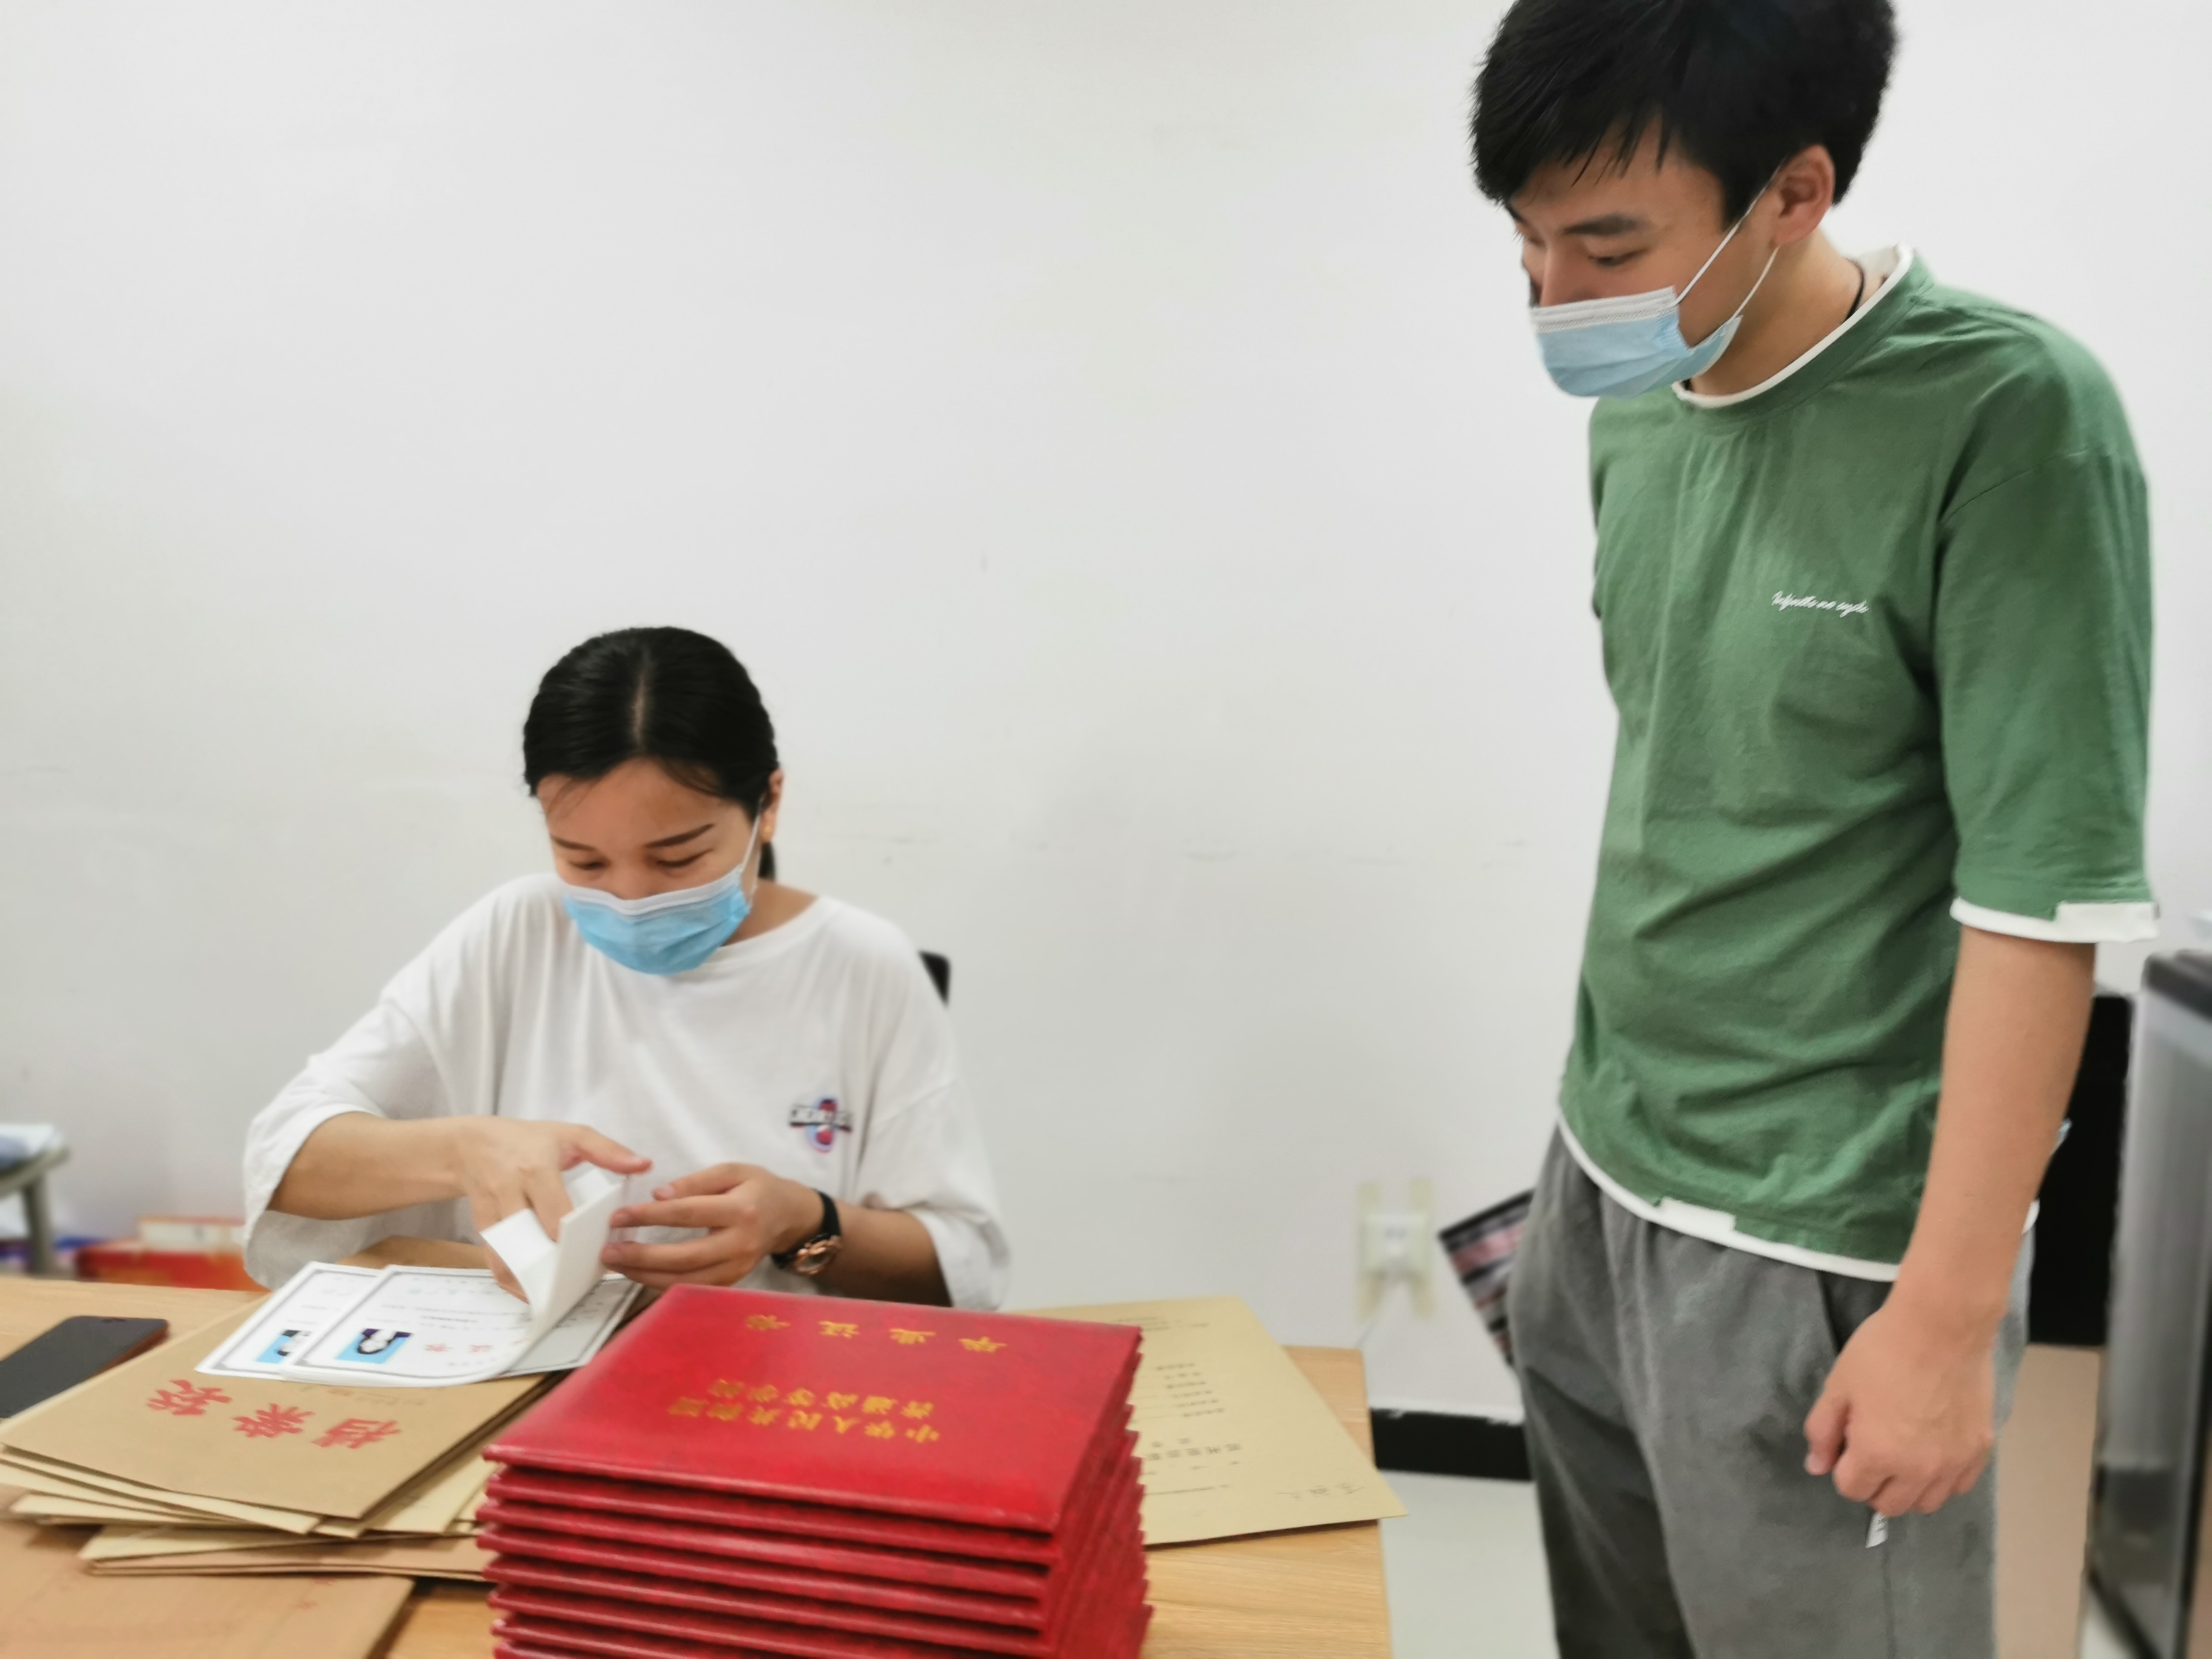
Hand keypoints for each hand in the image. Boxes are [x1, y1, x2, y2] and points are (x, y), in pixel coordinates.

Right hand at [445, 1118, 651, 1297]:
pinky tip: (530, 1290)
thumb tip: (643, 1165)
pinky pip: (492, 1259)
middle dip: (556, 1262)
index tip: (596, 1252)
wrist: (470, 1144)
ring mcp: (492, 1210)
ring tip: (556, 1293)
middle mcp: (510, 1190)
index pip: (556, 1211)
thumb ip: (607, 1150)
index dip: (574, 1237)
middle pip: (533, 1237)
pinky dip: (510, 1279)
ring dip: (530, 1279)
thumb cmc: (528, 1140)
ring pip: (508, 1254)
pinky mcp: (479, 1225)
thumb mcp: (569, 1135)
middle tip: (581, 1278)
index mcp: (536, 1168)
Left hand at [600, 1163, 821, 1288]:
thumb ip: (696, 1181)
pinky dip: (665, 1286)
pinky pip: (694, 1290)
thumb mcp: (733, 1170)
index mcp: (741, 1210)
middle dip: (642, 1257)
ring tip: (618, 1266)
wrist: (790, 1216)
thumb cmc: (758, 1188)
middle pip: (684, 1257)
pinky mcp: (733, 1282)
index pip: (687, 1214)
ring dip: (647, 1277)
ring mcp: (738, 1269)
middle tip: (609, 1251)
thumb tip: (659, 1196)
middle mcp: (740, 1244)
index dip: (650, 1216)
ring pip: (687, 1281)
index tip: (618, 1216)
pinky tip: (642, 1276)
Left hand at [1803, 1295, 1996, 1517]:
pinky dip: (1943, 1479)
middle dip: (1873, 1484)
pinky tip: (1934, 1450)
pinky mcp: (1980, 1450)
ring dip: (1908, 1488)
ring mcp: (1953, 1463)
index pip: (1852, 1490)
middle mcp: (1918, 1470)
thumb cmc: (1882, 1351)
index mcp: (1877, 1454)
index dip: (1844, 1468)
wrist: (1943, 1327)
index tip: (1849, 1443)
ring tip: (1903, 1452)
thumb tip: (1817, 1467)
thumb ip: (1823, 1431)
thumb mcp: (1838, 1386)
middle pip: (1889, 1505)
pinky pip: (1959, 1486)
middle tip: (1873, 1449)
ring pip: (1927, 1503)